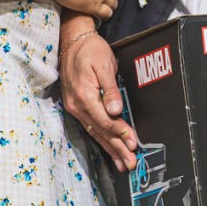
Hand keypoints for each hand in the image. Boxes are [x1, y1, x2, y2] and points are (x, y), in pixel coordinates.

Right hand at [59, 18, 139, 170]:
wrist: (72, 41)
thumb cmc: (90, 50)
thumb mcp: (104, 65)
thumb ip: (110, 89)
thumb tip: (116, 110)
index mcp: (85, 95)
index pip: (106, 121)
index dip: (121, 133)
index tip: (134, 142)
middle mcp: (77, 105)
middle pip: (101, 132)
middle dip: (117, 149)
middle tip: (130, 164)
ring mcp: (75, 108)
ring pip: (95, 133)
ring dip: (110, 149)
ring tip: (122, 164)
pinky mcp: (76, 107)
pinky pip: (90, 127)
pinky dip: (101, 140)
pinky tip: (109, 149)